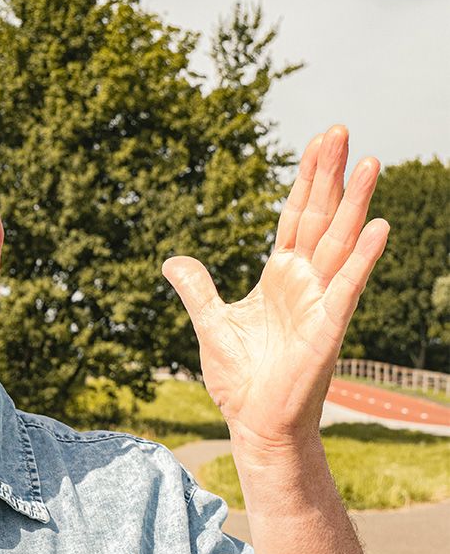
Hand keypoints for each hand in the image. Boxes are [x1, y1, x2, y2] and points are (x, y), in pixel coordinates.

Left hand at [162, 126, 388, 447]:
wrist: (255, 423)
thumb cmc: (241, 379)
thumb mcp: (210, 323)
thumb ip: (197, 288)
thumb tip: (173, 260)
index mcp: (280, 276)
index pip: (296, 216)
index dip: (306, 179)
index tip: (319, 141)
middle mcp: (306, 282)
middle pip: (321, 216)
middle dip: (330, 174)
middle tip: (341, 129)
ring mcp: (320, 302)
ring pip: (341, 242)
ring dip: (356, 203)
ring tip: (371, 161)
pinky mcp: (328, 328)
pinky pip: (348, 287)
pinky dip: (363, 258)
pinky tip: (381, 226)